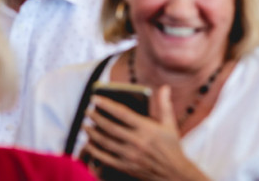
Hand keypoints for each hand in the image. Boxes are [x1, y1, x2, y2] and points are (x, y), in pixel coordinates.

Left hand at [83, 86, 207, 180]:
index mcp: (146, 128)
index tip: (95, 98)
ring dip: (92, 133)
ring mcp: (129, 155)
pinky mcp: (125, 167)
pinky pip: (105, 158)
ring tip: (85, 125)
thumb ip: (164, 104)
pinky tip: (88, 144)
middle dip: (96, 118)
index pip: (122, 113)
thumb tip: (165, 87)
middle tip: (87, 111)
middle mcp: (136, 141)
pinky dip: (94, 151)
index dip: (107, 105)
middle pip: (110, 127)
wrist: (173, 173)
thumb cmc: (172, 146)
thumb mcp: (170, 124)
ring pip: (105, 142)